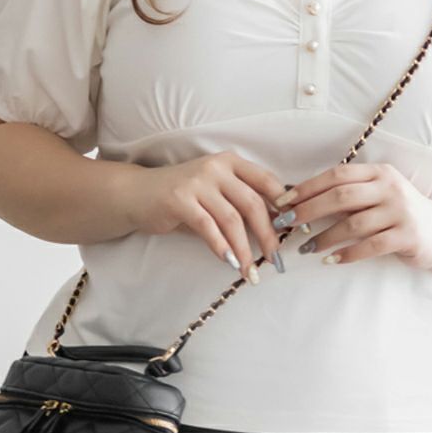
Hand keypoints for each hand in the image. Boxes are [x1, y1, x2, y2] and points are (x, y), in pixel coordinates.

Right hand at [130, 152, 285, 281]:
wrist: (138, 194)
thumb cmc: (183, 197)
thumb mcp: (215, 193)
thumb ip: (240, 203)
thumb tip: (276, 227)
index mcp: (231, 162)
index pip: (267, 181)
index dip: (283, 205)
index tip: (294, 229)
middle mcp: (216, 168)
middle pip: (253, 204)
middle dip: (267, 235)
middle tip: (275, 258)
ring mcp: (197, 182)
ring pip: (232, 220)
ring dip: (243, 249)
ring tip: (250, 270)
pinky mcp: (179, 200)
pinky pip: (208, 227)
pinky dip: (220, 247)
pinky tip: (228, 262)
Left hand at [272, 162, 431, 272]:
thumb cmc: (399, 215)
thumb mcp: (377, 196)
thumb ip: (348, 196)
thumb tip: (300, 201)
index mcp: (379, 173)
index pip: (337, 175)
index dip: (307, 188)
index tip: (283, 202)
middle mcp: (390, 188)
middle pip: (341, 197)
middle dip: (309, 211)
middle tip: (287, 225)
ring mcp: (401, 211)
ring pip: (353, 223)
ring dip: (325, 237)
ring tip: (306, 248)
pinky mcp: (407, 236)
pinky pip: (370, 246)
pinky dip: (347, 254)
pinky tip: (331, 260)